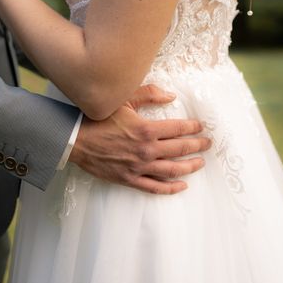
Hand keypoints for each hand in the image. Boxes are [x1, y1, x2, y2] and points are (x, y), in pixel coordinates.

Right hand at [69, 84, 210, 193]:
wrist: (75, 140)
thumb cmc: (97, 118)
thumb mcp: (123, 100)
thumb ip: (148, 95)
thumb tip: (171, 95)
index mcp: (146, 129)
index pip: (178, 129)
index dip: (193, 128)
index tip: (201, 127)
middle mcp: (146, 150)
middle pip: (180, 149)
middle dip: (197, 146)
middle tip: (207, 144)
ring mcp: (139, 167)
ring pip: (172, 170)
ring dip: (189, 167)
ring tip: (200, 163)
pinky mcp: (130, 179)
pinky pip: (155, 187)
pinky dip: (170, 188)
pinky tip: (181, 185)